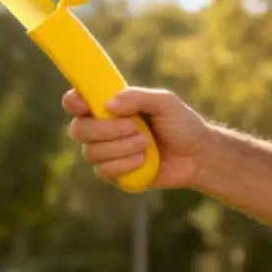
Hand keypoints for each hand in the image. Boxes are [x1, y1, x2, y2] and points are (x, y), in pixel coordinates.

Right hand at [62, 85, 209, 189]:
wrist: (198, 156)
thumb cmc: (182, 124)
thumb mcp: (165, 102)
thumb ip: (138, 97)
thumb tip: (108, 105)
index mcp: (109, 107)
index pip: (76, 102)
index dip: (73, 102)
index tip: (85, 105)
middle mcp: (102, 129)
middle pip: (78, 130)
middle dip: (105, 130)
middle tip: (135, 128)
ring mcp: (107, 152)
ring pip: (91, 153)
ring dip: (120, 148)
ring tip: (146, 145)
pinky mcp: (114, 173)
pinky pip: (102, 172)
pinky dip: (123, 166)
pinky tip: (143, 161)